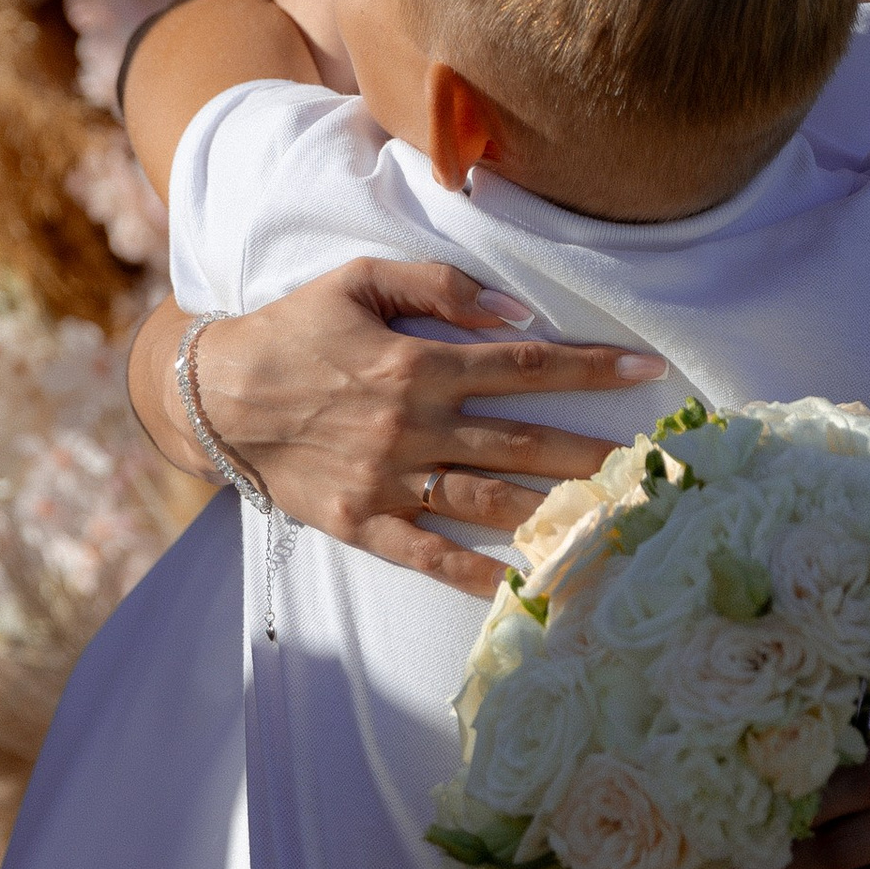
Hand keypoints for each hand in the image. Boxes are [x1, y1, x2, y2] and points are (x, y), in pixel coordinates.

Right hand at [172, 260, 664, 593]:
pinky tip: (529, 587)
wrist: (213, 395)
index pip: (526, 367)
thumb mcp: (359, 281)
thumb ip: (439, 289)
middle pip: (524, 442)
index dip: (591, 368)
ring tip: (617, 523)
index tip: (648, 373)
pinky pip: (431, 556)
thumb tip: (516, 313)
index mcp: (418, 366)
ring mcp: (388, 480)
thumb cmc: (294, 329)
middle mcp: (412, 426)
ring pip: (490, 502)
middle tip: (656, 467)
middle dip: (596, 454)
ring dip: (557, 513)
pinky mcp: (361, 522)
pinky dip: (480, 575)